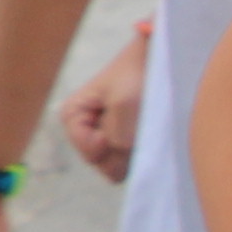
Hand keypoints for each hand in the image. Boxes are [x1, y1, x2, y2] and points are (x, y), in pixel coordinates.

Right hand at [58, 29, 147, 182]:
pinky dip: (141, 148)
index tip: (121, 120)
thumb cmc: (138, 75)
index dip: (107, 144)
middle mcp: (84, 128)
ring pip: (116, 163)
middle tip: (137, 122)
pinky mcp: (123, 136)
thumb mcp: (124, 107)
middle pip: (101, 162)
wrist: (159, 56)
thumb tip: (117, 174)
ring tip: (144, 122)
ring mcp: (104, 134)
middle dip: (121, 148)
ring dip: (134, 149)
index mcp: (72, 116)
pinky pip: (128, 158)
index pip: (89, 153)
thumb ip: (116, 143)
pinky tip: (147, 128)